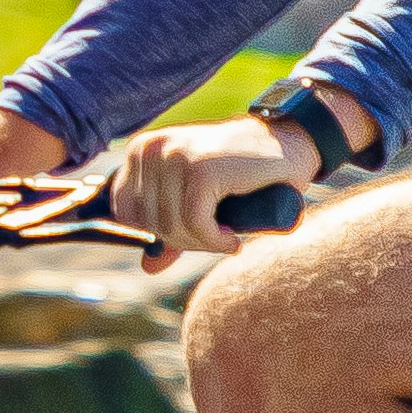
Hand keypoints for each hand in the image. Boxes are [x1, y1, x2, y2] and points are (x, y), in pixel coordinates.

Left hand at [112, 115, 314, 271]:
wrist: (286, 145)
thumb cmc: (239, 172)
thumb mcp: (196, 199)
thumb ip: (170, 229)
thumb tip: (148, 267)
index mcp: (141, 151)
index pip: (125, 212)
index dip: (157, 233)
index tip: (191, 234)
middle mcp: (151, 148)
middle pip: (150, 223)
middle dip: (184, 240)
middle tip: (215, 235)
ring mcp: (175, 155)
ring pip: (172, 226)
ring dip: (202, 242)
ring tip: (226, 233)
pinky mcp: (202, 169)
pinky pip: (196, 224)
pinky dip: (215, 240)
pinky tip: (232, 238)